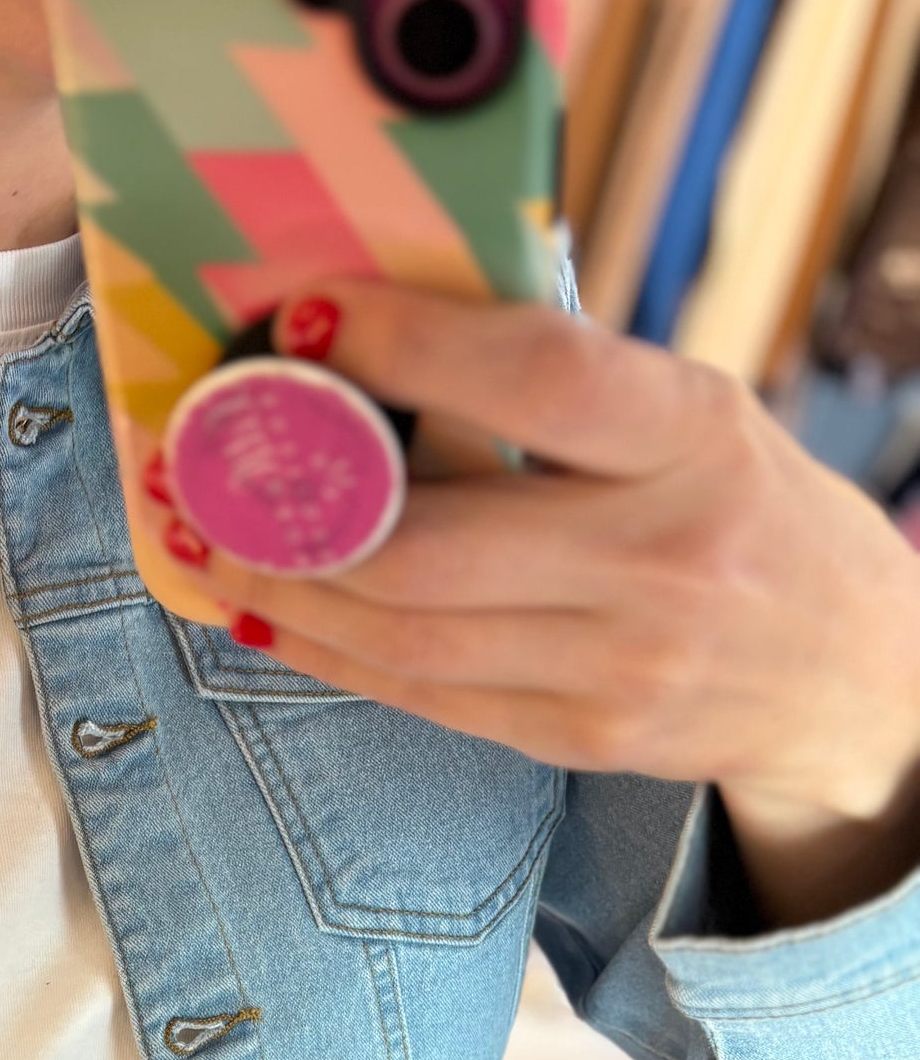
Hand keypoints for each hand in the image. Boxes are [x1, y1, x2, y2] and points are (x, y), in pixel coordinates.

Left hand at [199, 281, 919, 926]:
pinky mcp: (585, 740)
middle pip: (432, 543)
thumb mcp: (690, 418)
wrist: (851, 674)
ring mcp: (623, 666)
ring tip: (210, 544)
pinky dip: (334, 654)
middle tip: (207, 464)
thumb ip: (563, 391)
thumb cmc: (742, 510)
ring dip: (287, 590)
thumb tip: (376, 341)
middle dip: (296, 508)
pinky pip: (426, 697)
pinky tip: (273, 615)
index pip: (531, 379)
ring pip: (408, 635)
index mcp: (694, 436)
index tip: (297, 319)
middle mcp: (663, 557)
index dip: (399, 348)